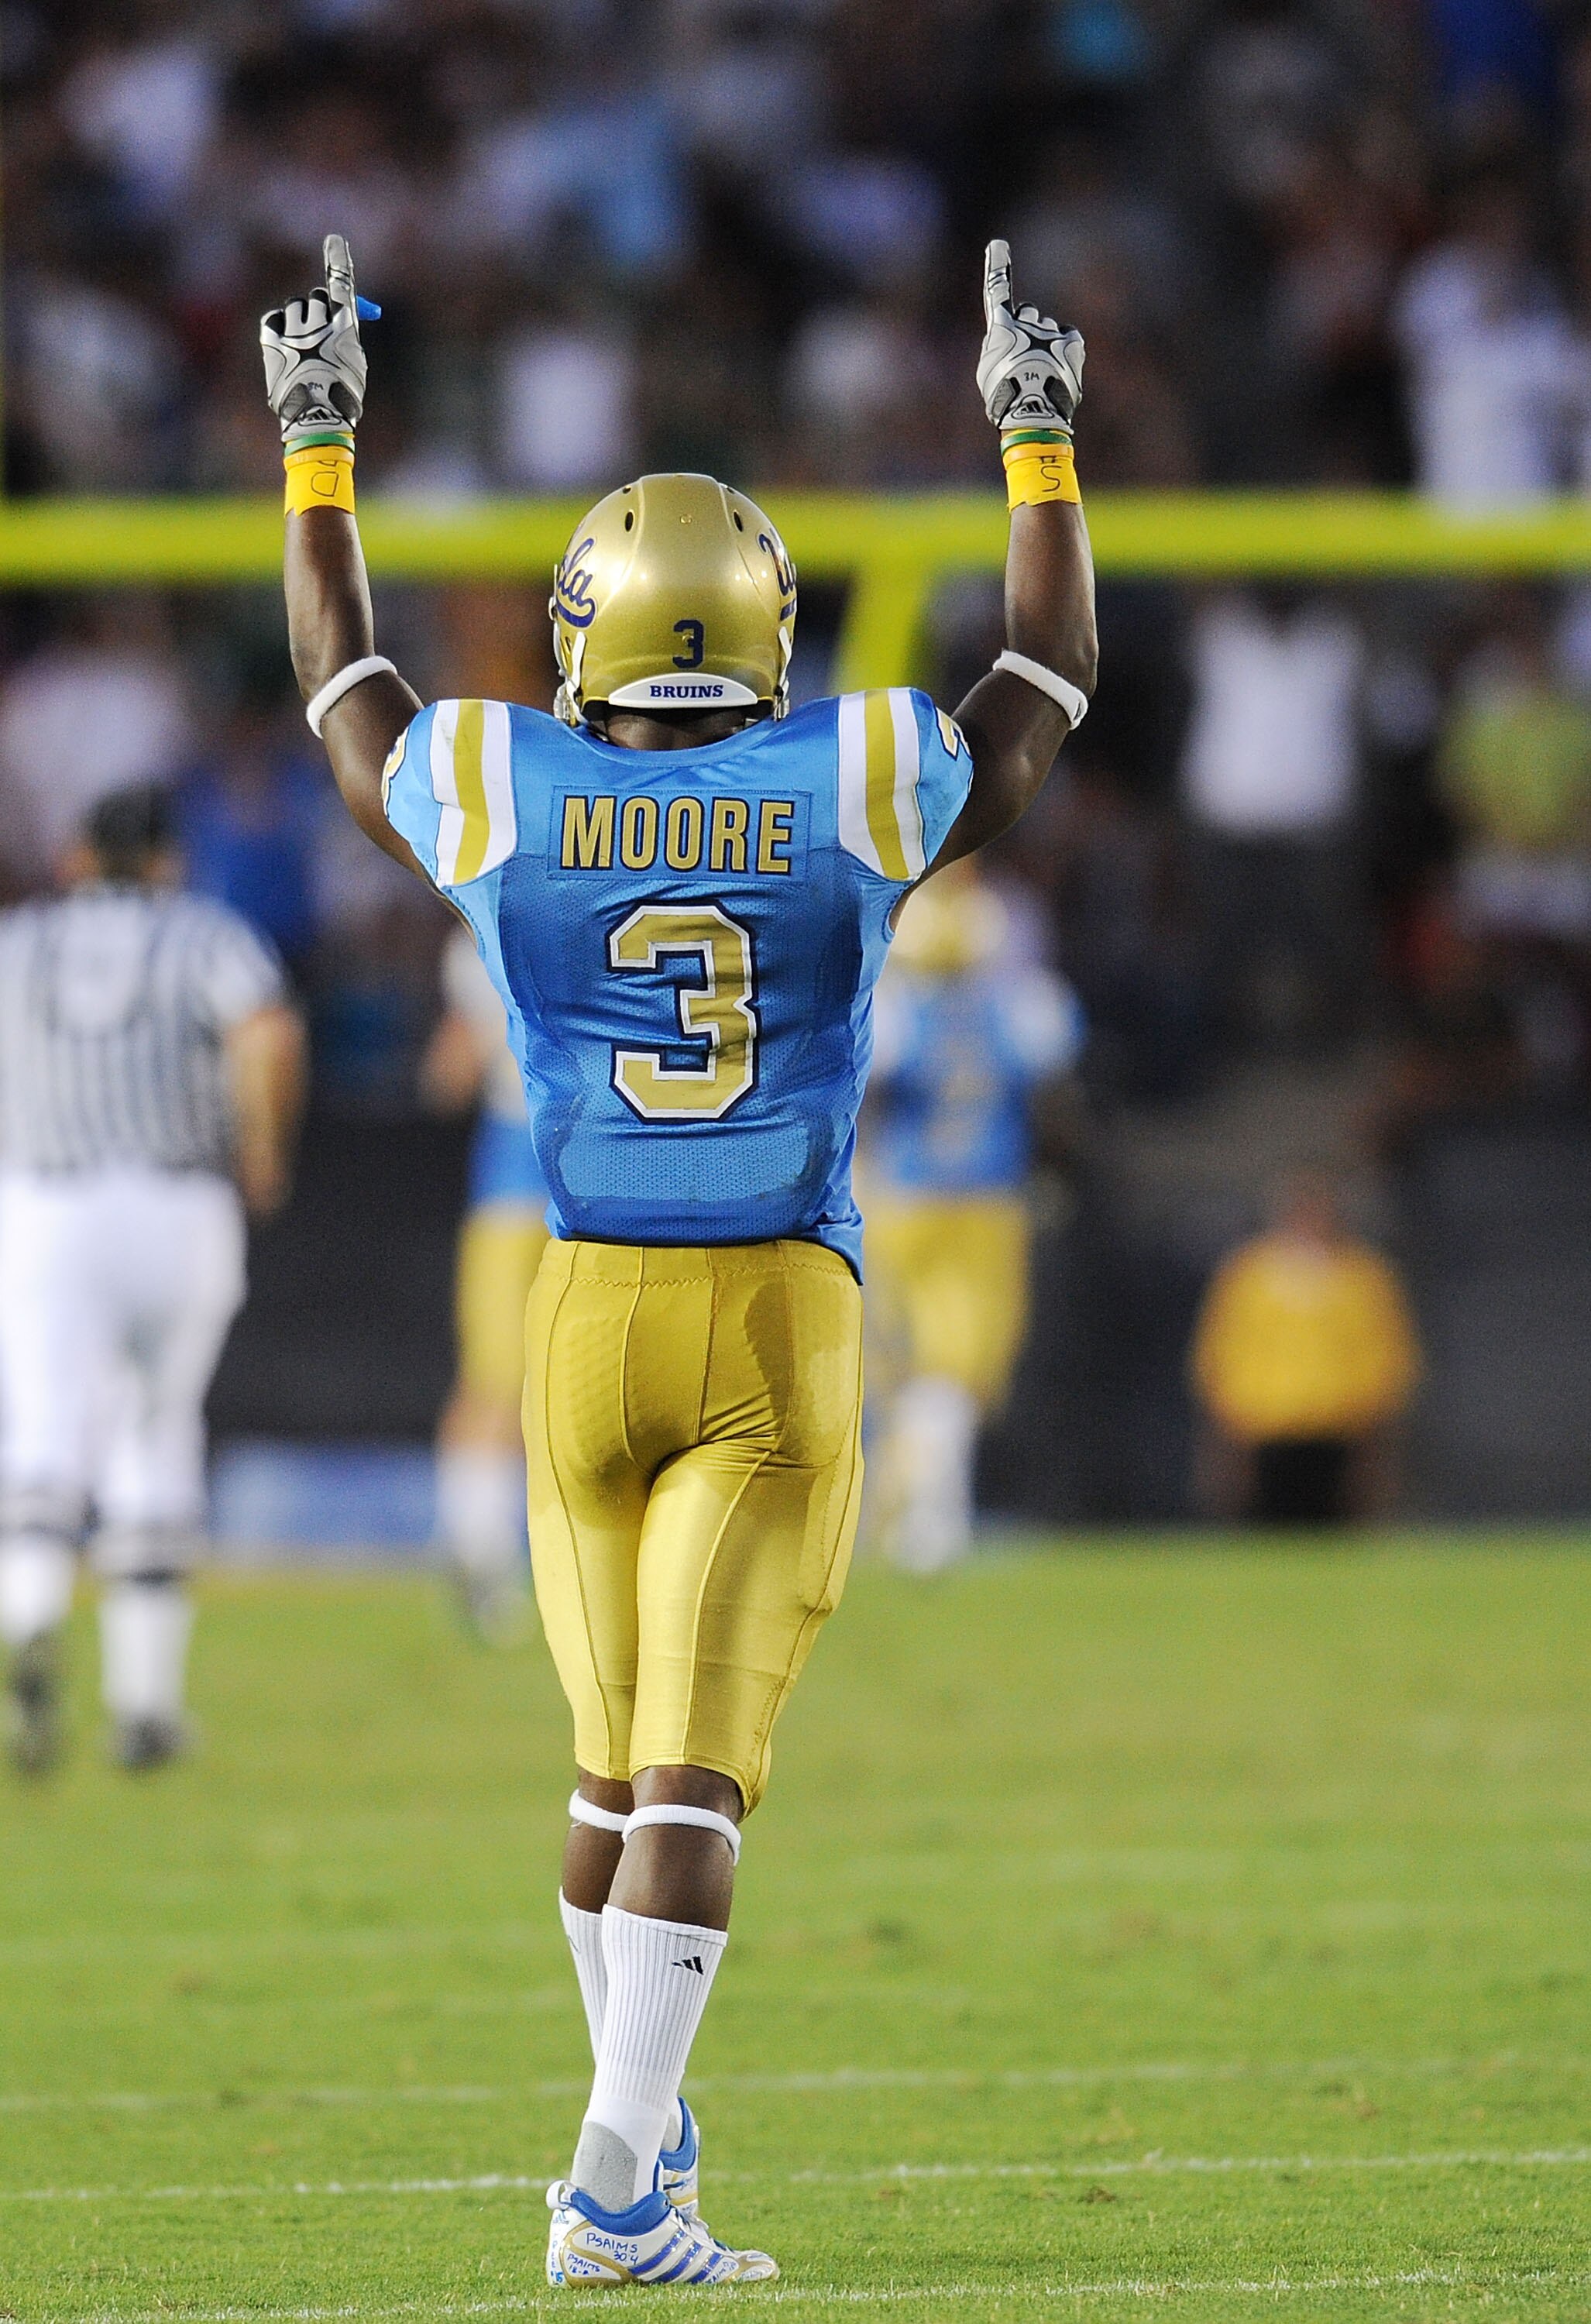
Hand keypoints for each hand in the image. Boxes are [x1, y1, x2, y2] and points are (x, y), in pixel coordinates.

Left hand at [260, 233, 379, 444]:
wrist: (316, 417)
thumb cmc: (342, 395)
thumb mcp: (353, 361)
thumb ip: (344, 334)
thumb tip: (334, 319)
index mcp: (344, 324)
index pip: (340, 282)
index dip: (338, 260)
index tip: (334, 240)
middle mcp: (318, 319)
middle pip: (316, 298)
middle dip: (318, 311)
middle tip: (320, 336)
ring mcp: (292, 327)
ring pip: (294, 309)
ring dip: (299, 323)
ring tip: (302, 352)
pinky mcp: (270, 337)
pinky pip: (273, 320)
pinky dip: (279, 330)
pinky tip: (285, 350)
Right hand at [976, 239, 1083, 432]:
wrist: (1033, 413)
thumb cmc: (1004, 398)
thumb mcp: (989, 373)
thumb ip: (997, 349)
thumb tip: (1010, 341)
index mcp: (1001, 329)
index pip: (997, 291)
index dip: (997, 266)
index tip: (998, 244)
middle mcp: (1027, 323)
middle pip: (1028, 312)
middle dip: (1028, 327)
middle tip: (1026, 355)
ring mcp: (1051, 331)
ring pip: (1048, 328)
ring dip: (1046, 344)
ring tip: (1043, 373)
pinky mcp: (1072, 342)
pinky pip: (1068, 337)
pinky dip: (1065, 350)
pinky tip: (1059, 370)